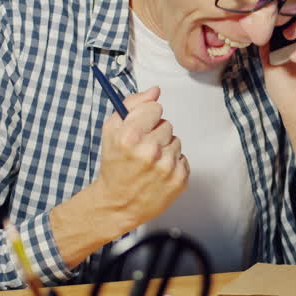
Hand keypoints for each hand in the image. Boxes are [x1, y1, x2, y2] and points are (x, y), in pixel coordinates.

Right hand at [88, 86, 188, 232]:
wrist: (118, 204)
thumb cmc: (114, 166)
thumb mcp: (112, 131)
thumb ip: (132, 104)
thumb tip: (155, 91)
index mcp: (131, 136)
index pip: (155, 108)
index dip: (146, 117)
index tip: (140, 128)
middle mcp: (150, 151)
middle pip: (167, 124)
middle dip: (155, 134)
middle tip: (142, 150)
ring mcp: (167, 167)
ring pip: (176, 141)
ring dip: (165, 149)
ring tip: (150, 162)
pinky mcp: (179, 180)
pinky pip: (183, 158)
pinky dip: (173, 164)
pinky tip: (158, 173)